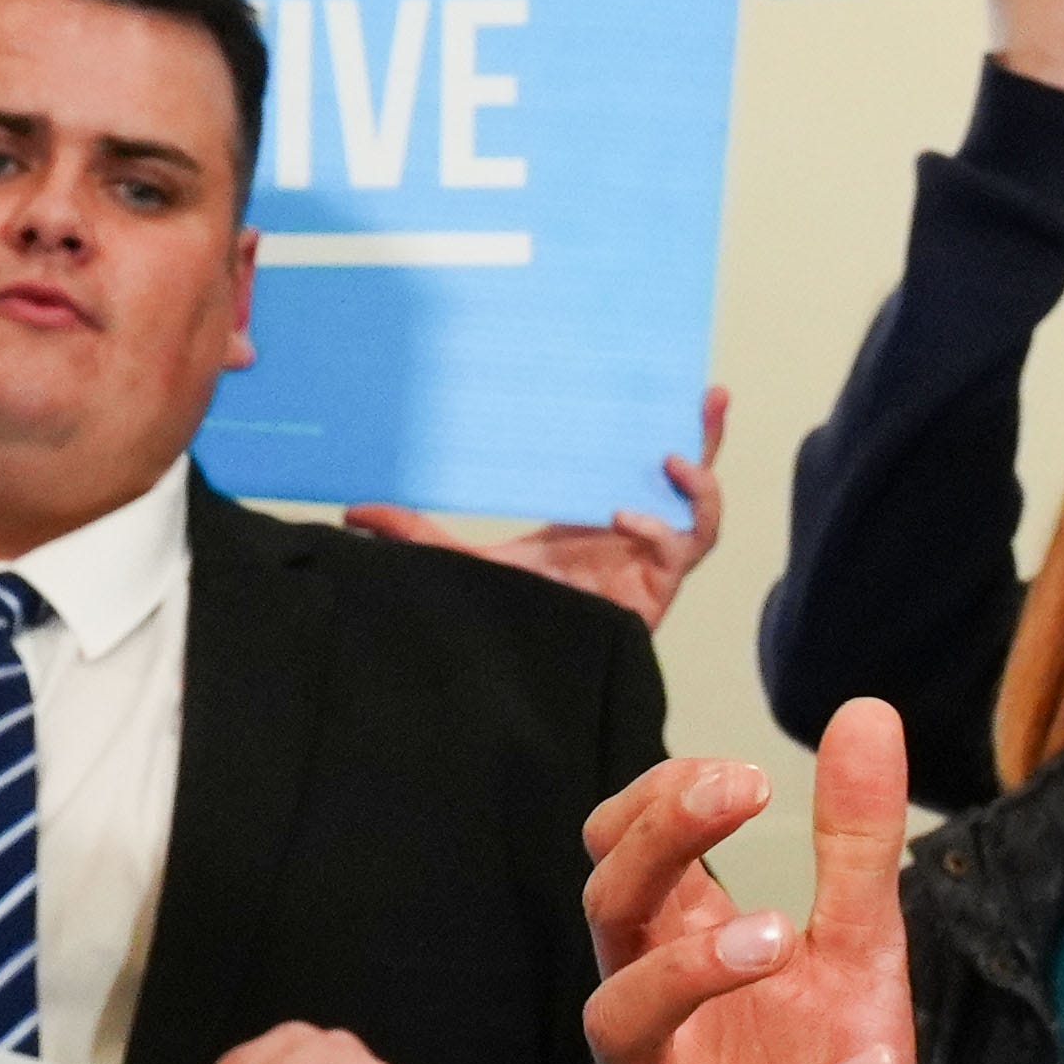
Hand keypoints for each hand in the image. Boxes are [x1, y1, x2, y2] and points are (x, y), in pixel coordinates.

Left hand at [343, 384, 726, 627]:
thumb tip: (354, 511)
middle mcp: (632, 534)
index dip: (652, 430)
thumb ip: (418, 535)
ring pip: (700, 517)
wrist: (533, 676)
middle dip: (703, 437)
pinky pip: (685, 549)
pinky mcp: (659, 587)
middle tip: (708, 394)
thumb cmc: (512, 615)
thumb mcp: (466, 563)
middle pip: (684, 480)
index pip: (634, 466)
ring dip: (699, 485)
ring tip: (675, 456)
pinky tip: (632, 514)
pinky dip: (666, 526)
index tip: (660, 387)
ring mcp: (651, 562)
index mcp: (596, 519)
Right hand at [585, 706, 915, 1063]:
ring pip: (617, 1029)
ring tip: (781, 934)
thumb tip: (865, 710)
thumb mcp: (861, 963)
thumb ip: (855, 851)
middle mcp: (651, 1035)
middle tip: (738, 791)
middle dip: (656, 845)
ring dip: (693, 971)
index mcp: (682, 965)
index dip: (657, 805)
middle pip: (606, 920)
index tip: (735, 768)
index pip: (623, 860)